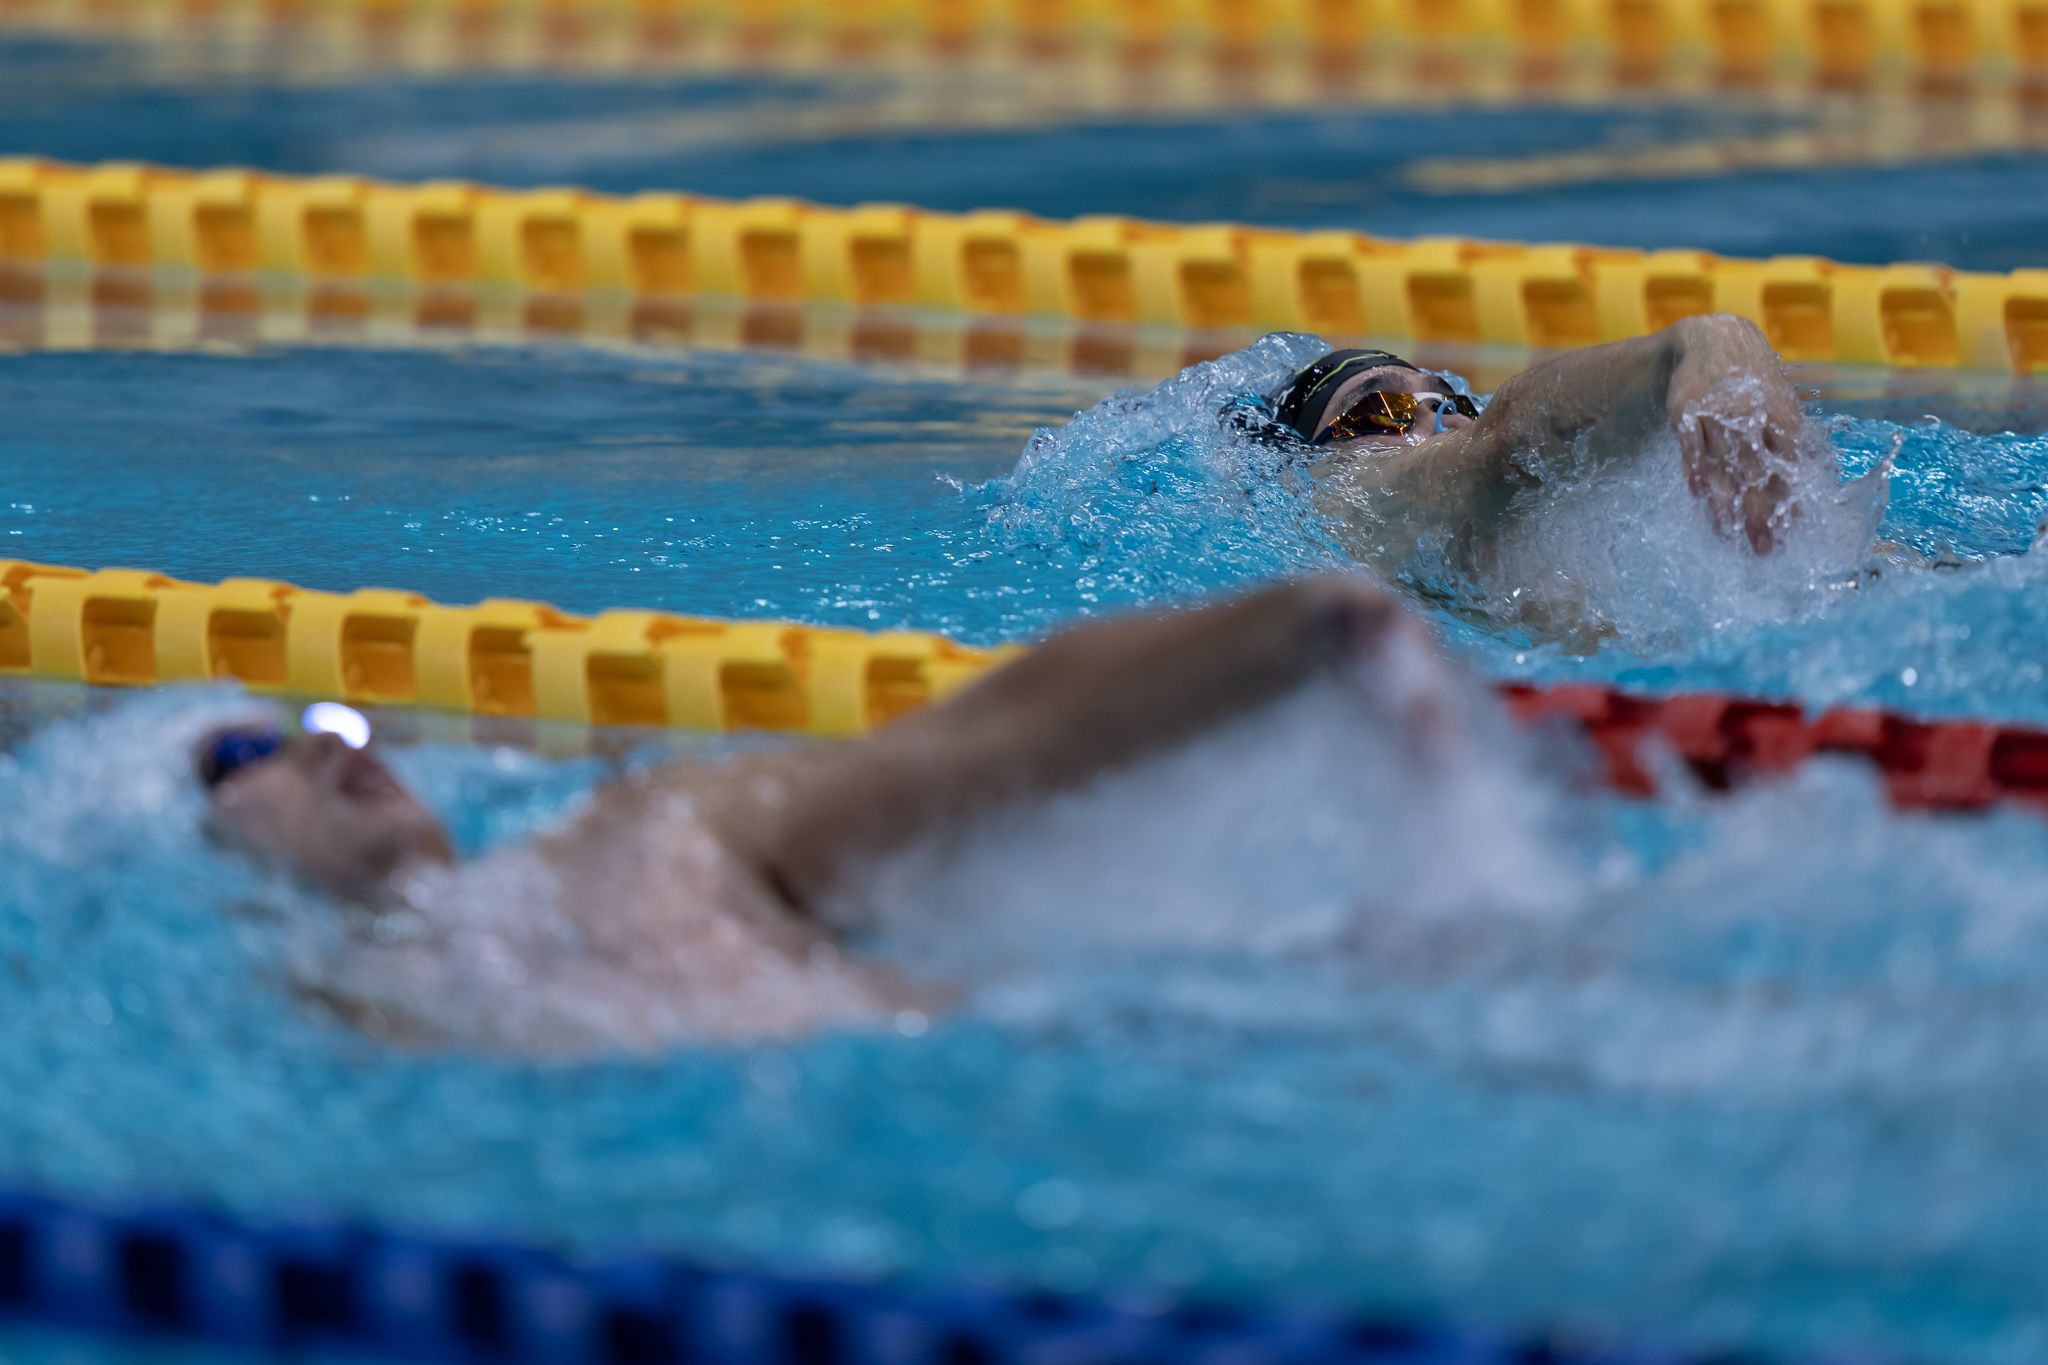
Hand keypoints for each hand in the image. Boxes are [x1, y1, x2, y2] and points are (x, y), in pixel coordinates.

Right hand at [1666, 315, 1807, 553]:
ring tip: (1727, 532)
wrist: (1713, 338)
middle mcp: (1751, 414)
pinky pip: (1690, 446)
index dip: (1788, 501)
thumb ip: (1785, 442)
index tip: (1789, 532)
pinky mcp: (1686, 411)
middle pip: (1756, 472)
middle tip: (1761, 546)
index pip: (1787, 466)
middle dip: (1760, 512)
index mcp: (1781, 415)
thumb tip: (1798, 488)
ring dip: (1725, 501)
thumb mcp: (1777, 402)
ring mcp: (1716, 412)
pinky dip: (1695, 470)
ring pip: (1722, 463)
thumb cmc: (1752, 380)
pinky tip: (1698, 495)